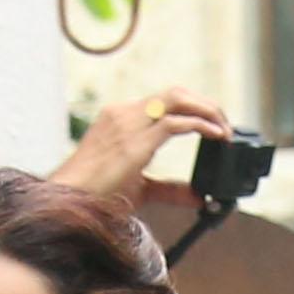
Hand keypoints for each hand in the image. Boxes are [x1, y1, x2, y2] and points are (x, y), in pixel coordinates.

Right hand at [50, 88, 234, 201]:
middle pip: (175, 93)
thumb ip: (170, 189)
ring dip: (207, 110)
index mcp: (120, 117)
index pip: (164, 100)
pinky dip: (202, 126)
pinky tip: (217, 136)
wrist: (68, 200)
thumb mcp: (140, 187)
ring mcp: (128, 124)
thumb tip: (198, 196)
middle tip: (225, 124)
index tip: (212, 122)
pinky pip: (176, 123)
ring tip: (225, 129)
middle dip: (205, 104)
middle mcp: (124, 114)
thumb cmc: (94, 195)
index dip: (193, 106)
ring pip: (178, 100)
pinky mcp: (135, 142)